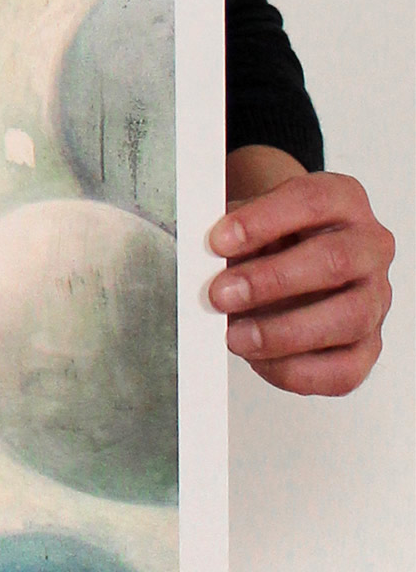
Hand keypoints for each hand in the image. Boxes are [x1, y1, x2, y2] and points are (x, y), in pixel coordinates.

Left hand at [209, 152, 393, 396]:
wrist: (288, 266)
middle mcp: (370, 247)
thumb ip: (229, 238)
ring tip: (235, 336)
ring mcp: (375, 297)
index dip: (263, 222)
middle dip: (271, 281)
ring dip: (284, 332)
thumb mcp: (247, 225)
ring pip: (348, 317)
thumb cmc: (268, 242)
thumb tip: (197, 263)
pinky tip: (258, 360)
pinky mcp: (367, 346)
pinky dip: (295, 369)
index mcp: (343, 201)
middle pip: (335, 260)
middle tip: (220, 295)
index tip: (217, 242)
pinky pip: (344, 369)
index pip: (313, 202)